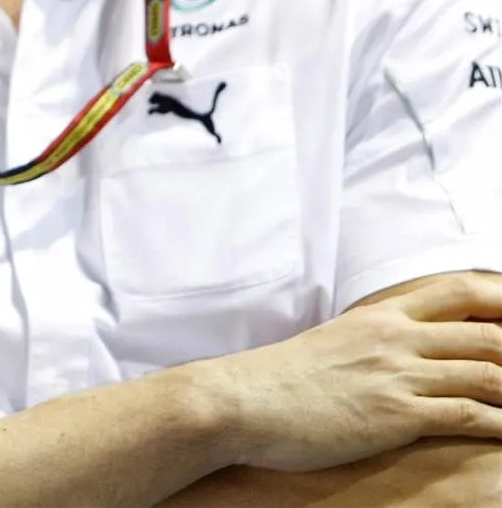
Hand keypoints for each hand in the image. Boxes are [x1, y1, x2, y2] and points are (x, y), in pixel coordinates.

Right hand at [194, 273, 501, 472]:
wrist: (240, 400)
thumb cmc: (279, 380)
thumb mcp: (333, 343)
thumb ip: (374, 342)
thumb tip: (400, 353)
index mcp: (380, 315)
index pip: (461, 290)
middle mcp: (395, 337)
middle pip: (489, 331)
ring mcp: (397, 374)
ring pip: (489, 373)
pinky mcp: (395, 413)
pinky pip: (468, 415)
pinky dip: (499, 424)